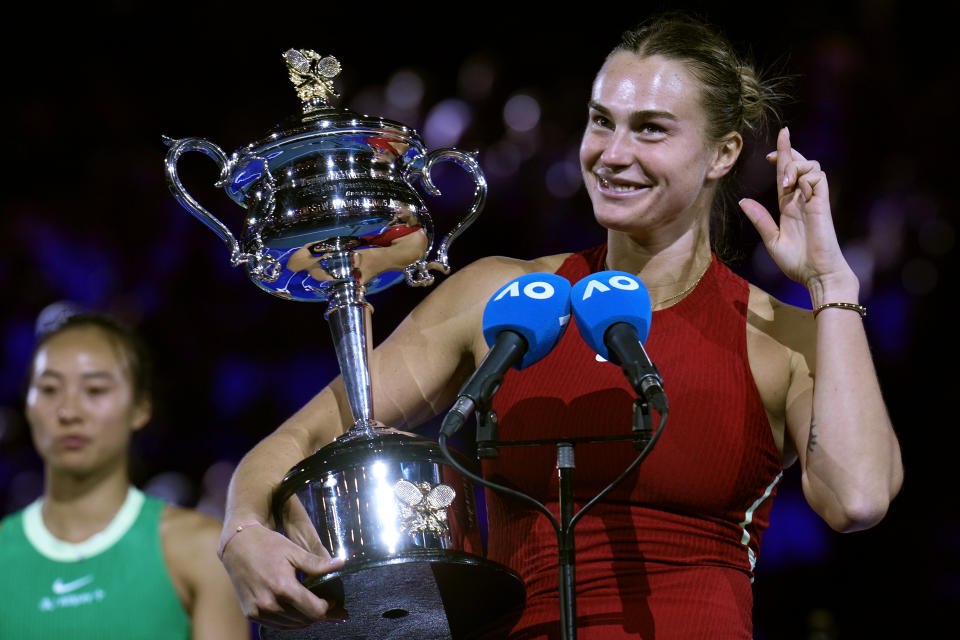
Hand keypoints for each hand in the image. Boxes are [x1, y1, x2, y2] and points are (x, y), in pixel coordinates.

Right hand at [220, 523, 344, 628]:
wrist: (237, 546)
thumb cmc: (268, 545)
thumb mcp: (294, 551)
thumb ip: (317, 564)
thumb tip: (341, 564)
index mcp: (283, 587)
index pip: (315, 610)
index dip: (329, 608)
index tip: (334, 602)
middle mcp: (270, 603)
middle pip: (305, 620)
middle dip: (320, 614)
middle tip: (331, 609)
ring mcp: (259, 611)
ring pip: (292, 625)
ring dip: (306, 619)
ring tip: (316, 610)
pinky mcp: (251, 613)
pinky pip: (277, 625)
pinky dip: (290, 621)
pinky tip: (298, 613)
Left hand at [738, 127, 856, 299]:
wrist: (816, 275)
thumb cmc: (797, 262)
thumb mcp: (772, 239)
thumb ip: (760, 219)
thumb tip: (743, 201)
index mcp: (789, 206)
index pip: (785, 174)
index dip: (781, 158)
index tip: (770, 149)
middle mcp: (802, 199)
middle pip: (799, 164)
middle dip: (788, 151)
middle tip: (774, 150)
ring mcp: (814, 200)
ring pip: (811, 166)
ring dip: (795, 166)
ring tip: (785, 182)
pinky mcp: (823, 204)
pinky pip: (818, 177)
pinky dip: (806, 177)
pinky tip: (797, 189)